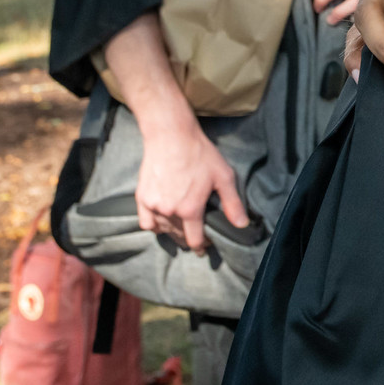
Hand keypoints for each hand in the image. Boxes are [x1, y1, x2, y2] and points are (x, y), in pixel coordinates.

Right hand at [134, 113, 249, 254]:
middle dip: (188, 239)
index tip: (204, 248)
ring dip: (173, 232)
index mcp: (190, 209)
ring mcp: (153, 206)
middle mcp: (169, 211)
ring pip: (163, 230)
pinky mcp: (142, 198)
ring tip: (181, 228)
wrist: (171, 136)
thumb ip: (232, 203)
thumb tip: (241, 224)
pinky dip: (154, 226)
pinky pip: (146, 223)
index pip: (195, 240)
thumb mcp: (224, 176)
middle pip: (179, 236)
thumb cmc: (200, 154)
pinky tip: (162, 221)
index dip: (201, 247)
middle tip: (195, 236)